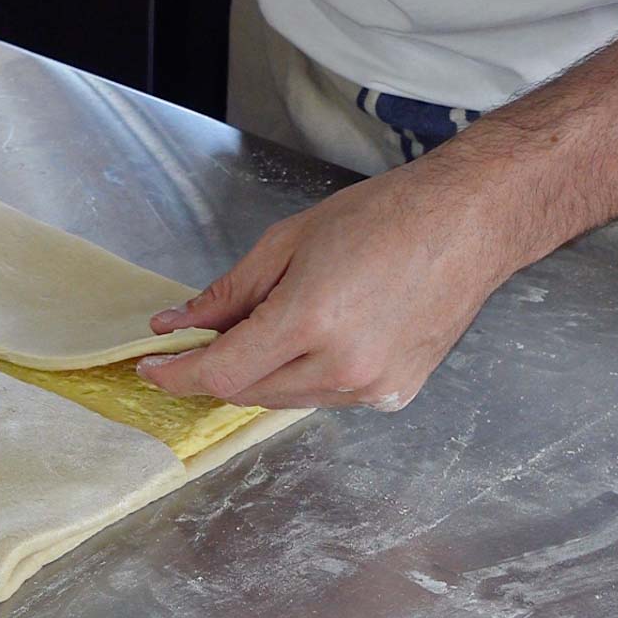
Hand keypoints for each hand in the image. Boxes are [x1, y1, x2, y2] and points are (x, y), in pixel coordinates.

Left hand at [138, 160, 518, 410]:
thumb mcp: (287, 241)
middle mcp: (342, 366)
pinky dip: (306, 375)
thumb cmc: (381, 217)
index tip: (153, 368)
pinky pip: (327, 397)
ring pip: (287, 399)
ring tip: (278, 320)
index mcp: (309, 320)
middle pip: (250, 391)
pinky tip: (321, 335)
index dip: (179, 375)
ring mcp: (372, 388)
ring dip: (264, 372)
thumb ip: (228, 293)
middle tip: (207, 333)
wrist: (465, 224)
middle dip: (219, 367)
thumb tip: (178, 323)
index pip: (222, 373)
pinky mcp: (394, 395)